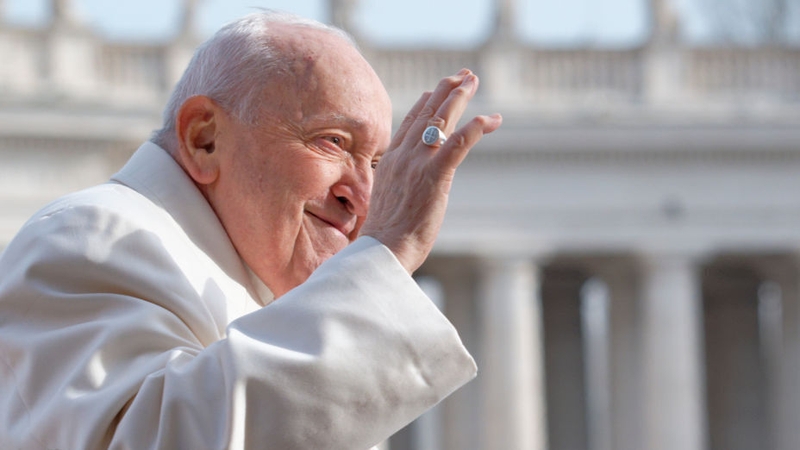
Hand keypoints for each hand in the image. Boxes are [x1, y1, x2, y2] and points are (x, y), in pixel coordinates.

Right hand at [360, 69, 502, 272]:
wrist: (382, 252)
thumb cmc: (385, 238)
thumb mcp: (386, 203)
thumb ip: (397, 188)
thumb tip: (405, 190)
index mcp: (390, 162)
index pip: (408, 123)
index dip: (425, 103)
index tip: (436, 89)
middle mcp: (402, 156)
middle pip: (426, 113)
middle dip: (446, 91)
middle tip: (464, 75)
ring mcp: (418, 164)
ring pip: (441, 120)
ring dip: (460, 97)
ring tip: (473, 81)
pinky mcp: (435, 176)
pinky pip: (458, 143)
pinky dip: (475, 128)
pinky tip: (490, 119)